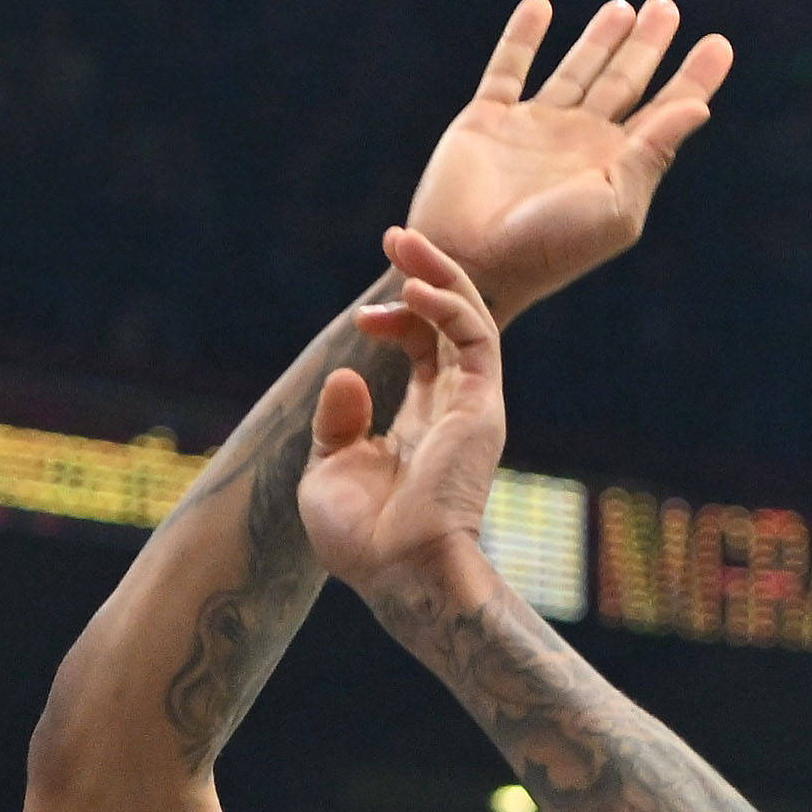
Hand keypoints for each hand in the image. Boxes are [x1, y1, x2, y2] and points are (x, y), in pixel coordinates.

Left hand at [298, 229, 510, 597]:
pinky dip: (446, 306)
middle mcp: (453, 407)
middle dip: (425, 275)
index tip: (366, 316)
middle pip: (451, 321)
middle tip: (396, 236)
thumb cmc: (363, 540)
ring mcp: (470, 404)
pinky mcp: (480, 405)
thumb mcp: (331, 471)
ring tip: (404, 240)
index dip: (400, 319)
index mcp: (423, 421)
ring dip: (438, 273)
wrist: (398, 574)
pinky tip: (413, 290)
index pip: (425, 348)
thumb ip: (338, 421)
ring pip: (468, 316)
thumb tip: (349, 373)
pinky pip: (474, 338)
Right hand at [403, 0, 730, 325]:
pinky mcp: (486, 121)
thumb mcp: (615, 204)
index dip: (693, 79)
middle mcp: (578, 143)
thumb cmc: (548, 248)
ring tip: (624, 7)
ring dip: (598, 39)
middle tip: (667, 7)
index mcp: (616, 164)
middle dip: (647, 45)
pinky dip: (521, 37)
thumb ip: (654, 151)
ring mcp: (532, 129)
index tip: (720, 44)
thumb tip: (698, 106)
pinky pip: (508, 69)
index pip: (665, 111)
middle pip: (623, 81)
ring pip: (574, 71)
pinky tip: (539, 6)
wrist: (469, 264)